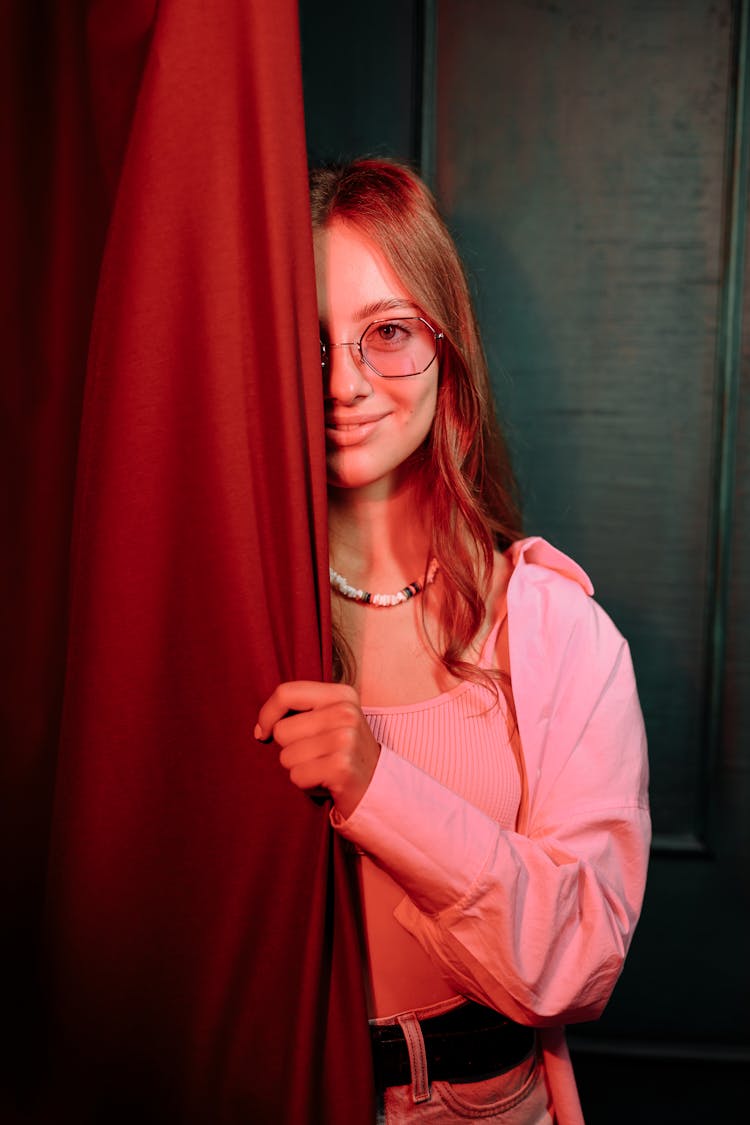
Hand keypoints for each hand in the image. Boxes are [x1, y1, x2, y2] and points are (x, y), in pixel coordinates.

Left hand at [254, 681, 379, 818]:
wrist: (377, 786)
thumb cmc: (343, 752)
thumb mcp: (329, 720)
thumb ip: (299, 712)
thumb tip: (260, 729)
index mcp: (341, 694)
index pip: (286, 692)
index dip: (267, 713)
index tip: (264, 731)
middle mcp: (345, 712)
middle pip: (282, 730)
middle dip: (290, 749)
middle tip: (315, 755)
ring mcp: (345, 739)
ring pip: (286, 756)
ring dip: (298, 769)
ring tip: (321, 768)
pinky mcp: (341, 766)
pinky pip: (297, 776)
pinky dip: (305, 785)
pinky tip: (325, 782)